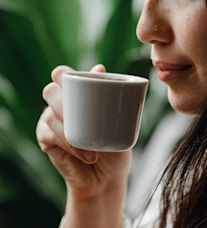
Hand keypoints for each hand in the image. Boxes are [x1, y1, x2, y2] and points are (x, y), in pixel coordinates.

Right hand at [36, 64, 131, 198]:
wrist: (107, 178)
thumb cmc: (114, 147)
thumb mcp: (118, 122)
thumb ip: (109, 96)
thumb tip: (99, 68)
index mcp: (77, 95)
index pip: (62, 75)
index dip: (64, 73)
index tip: (86, 79)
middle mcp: (61, 105)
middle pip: (51, 90)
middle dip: (64, 98)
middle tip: (82, 112)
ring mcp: (51, 121)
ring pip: (51, 114)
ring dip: (72, 129)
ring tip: (94, 146)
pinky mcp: (45, 139)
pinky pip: (50, 134)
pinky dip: (70, 144)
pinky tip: (86, 154)